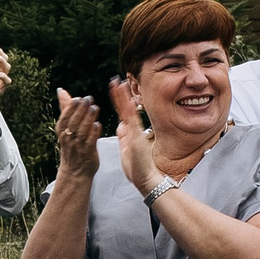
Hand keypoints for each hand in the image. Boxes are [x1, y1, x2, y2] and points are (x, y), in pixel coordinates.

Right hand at [52, 86, 101, 181]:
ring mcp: (78, 146)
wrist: (75, 171)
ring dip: (88, 119)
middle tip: (88, 99)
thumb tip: (61, 90)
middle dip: (80, 110)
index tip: (78, 98)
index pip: (65, 117)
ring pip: (82, 131)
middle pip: (73, 122)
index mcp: (62, 131)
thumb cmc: (71, 145)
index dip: (71, 108)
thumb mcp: (65, 127)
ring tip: (94, 108)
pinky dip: (93, 133)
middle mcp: (68, 138)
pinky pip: (90, 142)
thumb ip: (65, 108)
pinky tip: (97, 125)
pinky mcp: (88, 153)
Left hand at [109, 77, 159, 196]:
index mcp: (129, 132)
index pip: (122, 112)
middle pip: (125, 108)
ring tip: (118, 83)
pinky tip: (125, 100)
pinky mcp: (137, 137)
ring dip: (123, 97)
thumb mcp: (126, 148)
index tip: (115, 88)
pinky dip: (128, 110)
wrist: (145, 178)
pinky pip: (131, 121)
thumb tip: (121, 126)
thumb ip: (124, 137)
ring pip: (128, 110)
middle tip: (115, 80)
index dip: (118, 100)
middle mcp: (133, 129)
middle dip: (120, 94)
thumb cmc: (136, 167)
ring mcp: (135, 132)